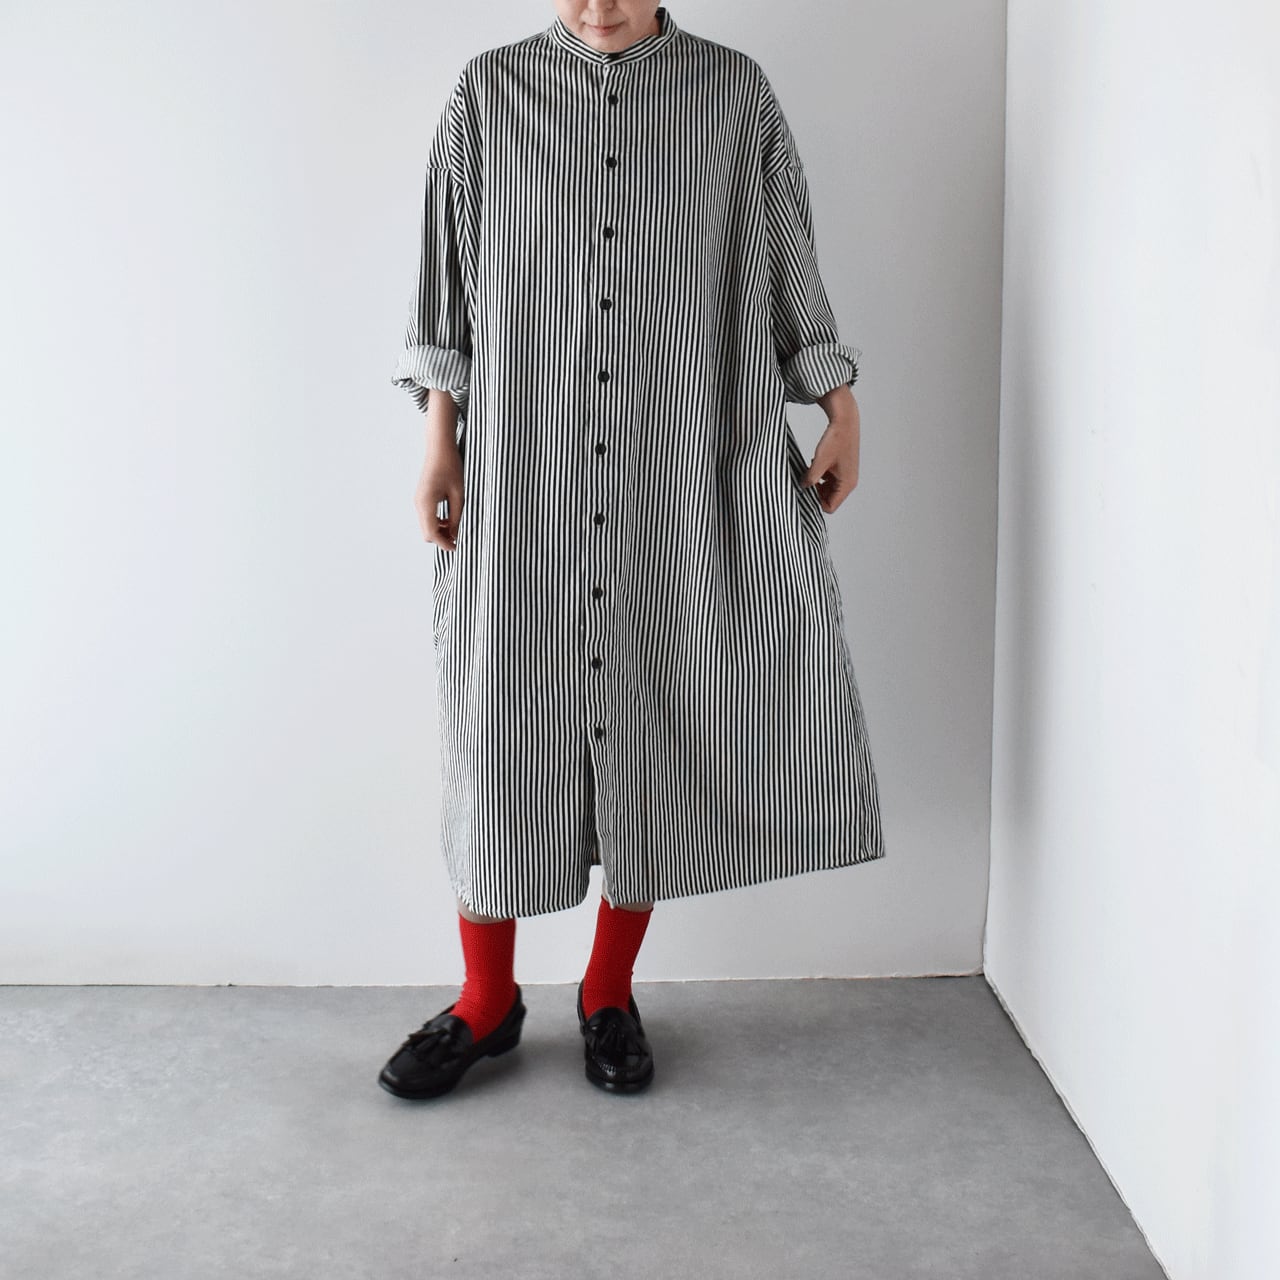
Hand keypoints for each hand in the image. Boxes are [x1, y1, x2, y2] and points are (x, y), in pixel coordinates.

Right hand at [414, 399, 463, 549]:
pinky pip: (427, 517)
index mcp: (426, 503)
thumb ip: (457, 516)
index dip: (444, 544)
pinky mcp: (421, 497)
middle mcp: (419, 504)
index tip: (458, 548)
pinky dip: (437, 522)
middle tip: (460, 539)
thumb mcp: (459, 494)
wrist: (439, 448)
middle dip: (442, 539)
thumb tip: (456, 535)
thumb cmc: (451, 467)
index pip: (432, 534)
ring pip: (426, 526)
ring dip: (440, 531)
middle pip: (427, 533)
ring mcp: (418, 500)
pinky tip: (451, 518)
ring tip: (457, 528)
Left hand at [803, 388, 860, 513]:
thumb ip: (810, 479)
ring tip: (808, 471)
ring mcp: (845, 475)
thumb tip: (802, 487)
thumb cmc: (836, 439)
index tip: (804, 491)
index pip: (829, 507)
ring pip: (827, 489)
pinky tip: (813, 463)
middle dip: (815, 493)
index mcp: (847, 484)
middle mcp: (848, 482)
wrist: (845, 420)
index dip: (815, 502)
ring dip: (816, 483)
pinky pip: (828, 478)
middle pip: (829, 499)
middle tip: (803, 482)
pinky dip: (819, 474)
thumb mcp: (819, 462)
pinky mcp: (841, 467)